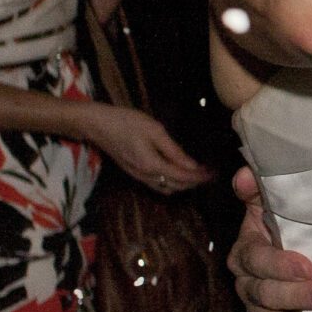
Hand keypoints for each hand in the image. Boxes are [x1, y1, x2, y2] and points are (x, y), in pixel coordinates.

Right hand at [84, 106, 211, 195]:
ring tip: (198, 175)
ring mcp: (138, 176)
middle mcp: (145, 176)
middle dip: (195, 182)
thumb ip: (174, 151)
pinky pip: (157, 185)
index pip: (183, 177)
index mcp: (152, 165)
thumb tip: (193, 166)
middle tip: (210, 174)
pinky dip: (171, 183)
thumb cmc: (126, 123)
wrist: (96, 125)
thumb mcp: (154, 131)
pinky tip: (178, 173)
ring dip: (183, 184)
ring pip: (166, 188)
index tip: (214, 174)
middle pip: (176, 186)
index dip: (200, 177)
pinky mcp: (133, 172)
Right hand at [228, 167, 311, 311]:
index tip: (308, 266)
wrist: (303, 253)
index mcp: (248, 252)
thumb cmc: (290, 226)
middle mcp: (248, 284)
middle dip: (295, 298)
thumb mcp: (277, 205)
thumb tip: (245, 174)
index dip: (280, 265)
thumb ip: (260, 191)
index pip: (257, 260)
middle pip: (263, 295)